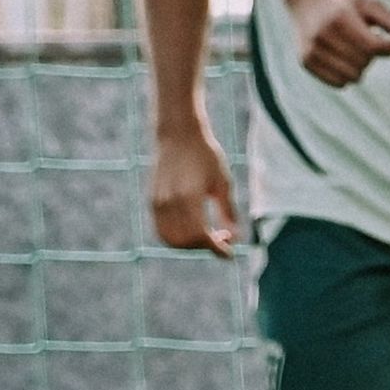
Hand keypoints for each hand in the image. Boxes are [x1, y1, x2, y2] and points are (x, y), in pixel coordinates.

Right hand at [150, 124, 237, 257]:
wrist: (179, 135)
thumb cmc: (206, 155)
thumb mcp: (222, 181)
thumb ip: (228, 210)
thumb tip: (237, 236)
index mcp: (189, 197)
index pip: (201, 236)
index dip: (217, 249)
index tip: (230, 254)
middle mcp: (169, 203)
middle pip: (185, 242)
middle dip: (205, 246)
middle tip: (223, 238)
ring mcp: (157, 203)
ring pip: (170, 240)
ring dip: (190, 245)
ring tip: (208, 235)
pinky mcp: (152, 202)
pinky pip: (161, 231)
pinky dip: (176, 238)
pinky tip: (193, 230)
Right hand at [287, 0, 389, 86]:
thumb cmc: (346, 1)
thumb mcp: (371, 4)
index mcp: (340, 18)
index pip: (373, 47)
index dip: (389, 48)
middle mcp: (322, 35)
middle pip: (364, 63)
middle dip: (371, 55)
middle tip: (366, 39)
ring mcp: (311, 50)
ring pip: (352, 77)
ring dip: (360, 67)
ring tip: (354, 48)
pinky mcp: (305, 61)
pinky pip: (338, 83)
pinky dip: (346, 75)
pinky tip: (343, 57)